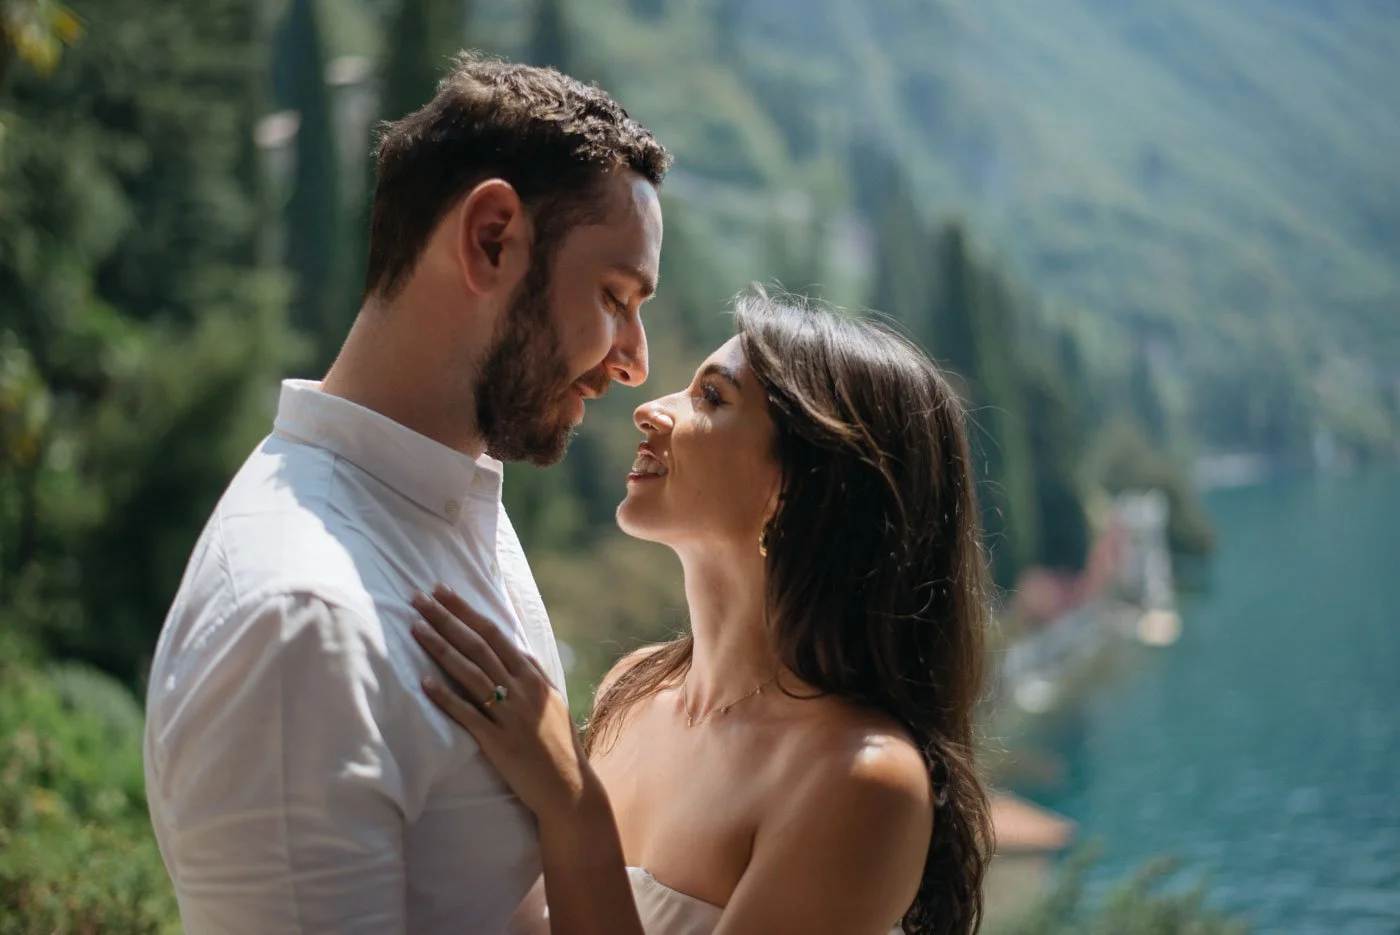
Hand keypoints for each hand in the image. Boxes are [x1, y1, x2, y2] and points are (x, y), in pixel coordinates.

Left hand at [410, 585, 596, 826]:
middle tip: (419, 597)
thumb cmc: (557, 743)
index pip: (494, 632)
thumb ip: (531, 672)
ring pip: (470, 673)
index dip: (466, 610)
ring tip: (415, 627)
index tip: (442, 591)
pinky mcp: (497, 742)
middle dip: (447, 618)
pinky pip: (468, 715)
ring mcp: (509, 714)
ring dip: (441, 648)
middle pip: (478, 645)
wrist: (569, 785)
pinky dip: (446, 697)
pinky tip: (424, 682)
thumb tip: (513, 646)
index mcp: (531, 675)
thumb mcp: (550, 699)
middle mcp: (520, 689)